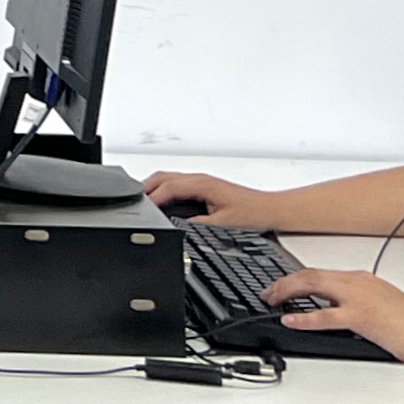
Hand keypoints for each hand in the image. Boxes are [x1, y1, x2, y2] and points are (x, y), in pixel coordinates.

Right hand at [138, 170, 279, 226]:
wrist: (272, 210)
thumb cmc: (255, 213)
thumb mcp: (223, 224)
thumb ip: (198, 225)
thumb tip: (178, 226)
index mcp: (201, 183)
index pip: (167, 186)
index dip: (150, 198)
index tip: (140, 209)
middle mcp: (200, 179)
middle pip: (163, 177)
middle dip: (145, 188)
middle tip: (132, 202)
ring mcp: (202, 181)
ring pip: (169, 179)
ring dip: (154, 188)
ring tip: (142, 202)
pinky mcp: (205, 187)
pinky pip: (177, 185)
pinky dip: (164, 191)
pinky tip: (162, 202)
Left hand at [262, 267, 403, 360]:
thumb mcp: (378, 304)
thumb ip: (354, 302)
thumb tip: (331, 309)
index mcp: (360, 279)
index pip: (320, 273)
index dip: (296, 278)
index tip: (281, 286)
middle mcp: (357, 283)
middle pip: (311, 274)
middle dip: (284, 282)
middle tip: (268, 293)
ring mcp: (359, 298)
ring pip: (314, 285)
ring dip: (287, 291)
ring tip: (271, 299)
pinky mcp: (362, 317)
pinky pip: (326, 315)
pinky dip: (304, 317)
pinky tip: (290, 320)